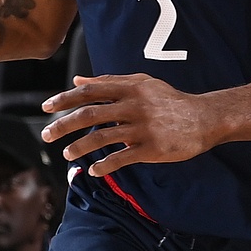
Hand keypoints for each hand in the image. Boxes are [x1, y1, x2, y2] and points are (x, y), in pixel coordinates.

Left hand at [41, 74, 220, 177]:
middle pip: (90, 114)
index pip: (89, 91)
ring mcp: (143, 128)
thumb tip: (77, 80)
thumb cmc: (169, 100)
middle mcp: (133, 105)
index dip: (65, 99)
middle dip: (63, 125)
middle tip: (46, 135)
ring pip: (102, 138)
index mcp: (129, 88)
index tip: (46, 107)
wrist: (204, 118)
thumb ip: (108, 81)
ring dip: (80, 148)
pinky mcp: (152, 148)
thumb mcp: (141, 84)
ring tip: (67, 155)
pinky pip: (123, 158)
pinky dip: (106, 166)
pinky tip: (95, 171)